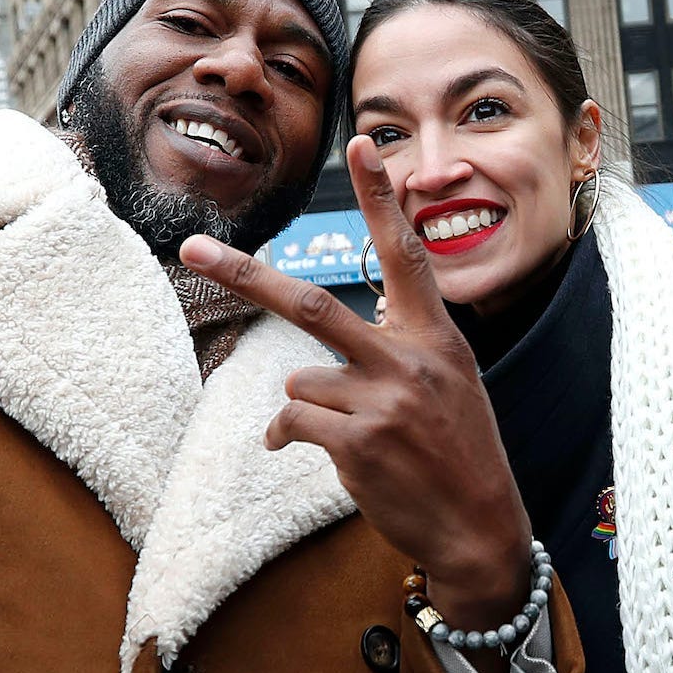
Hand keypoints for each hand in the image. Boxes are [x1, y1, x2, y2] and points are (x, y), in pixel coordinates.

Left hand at [180, 136, 534, 632]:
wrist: (480, 527)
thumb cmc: (459, 451)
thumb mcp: (449, 383)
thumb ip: (397, 351)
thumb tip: (307, 365)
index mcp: (437, 335)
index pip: (405, 252)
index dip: (380, 198)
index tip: (362, 145)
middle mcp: (410, 359)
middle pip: (310, 305)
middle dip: (244, 276)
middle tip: (193, 250)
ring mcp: (383, 401)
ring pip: (299, 380)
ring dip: (309, 406)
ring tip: (353, 433)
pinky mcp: (359, 443)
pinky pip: (294, 422)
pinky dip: (291, 436)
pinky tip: (324, 454)